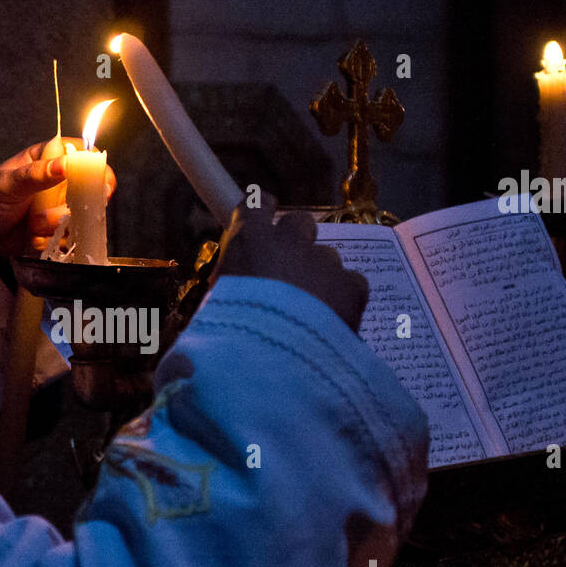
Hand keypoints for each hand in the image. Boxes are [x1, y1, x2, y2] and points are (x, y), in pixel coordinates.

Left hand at [0, 140, 116, 257]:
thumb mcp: (8, 184)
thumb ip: (36, 174)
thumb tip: (65, 164)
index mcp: (48, 158)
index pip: (82, 154)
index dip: (96, 167)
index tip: (102, 184)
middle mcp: (59, 181)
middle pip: (90, 188)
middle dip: (79, 203)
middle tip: (64, 212)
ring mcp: (60, 206)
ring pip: (81, 215)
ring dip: (58, 224)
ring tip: (33, 224)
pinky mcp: (58, 230)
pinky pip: (70, 237)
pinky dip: (54, 240)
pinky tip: (35, 237)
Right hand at [217, 193, 368, 331]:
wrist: (270, 363)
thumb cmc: (229, 336)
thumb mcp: (213, 307)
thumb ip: (228, 288)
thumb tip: (233, 293)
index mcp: (248, 241)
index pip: (255, 204)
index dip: (260, 210)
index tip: (262, 217)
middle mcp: (289, 242)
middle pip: (300, 223)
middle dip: (296, 243)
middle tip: (289, 273)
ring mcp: (324, 262)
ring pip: (327, 259)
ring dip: (320, 277)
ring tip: (311, 313)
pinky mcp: (352, 287)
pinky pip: (351, 284)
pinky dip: (344, 299)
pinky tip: (332, 323)